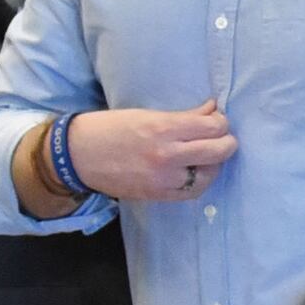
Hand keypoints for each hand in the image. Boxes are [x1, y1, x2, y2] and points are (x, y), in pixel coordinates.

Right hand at [68, 105, 236, 202]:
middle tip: (220, 135)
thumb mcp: (145, 114)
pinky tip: (196, 171)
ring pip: (211, 173)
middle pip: (220, 150)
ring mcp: (164, 179)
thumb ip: (182, 116)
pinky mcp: (159, 195)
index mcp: (163, 128)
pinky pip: (193, 191)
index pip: (213, 126)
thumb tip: (212, 109)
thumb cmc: (110, 128)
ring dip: (215, 162)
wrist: (78, 156)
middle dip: (226, 140)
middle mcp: (168, 155)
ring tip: (207, 154)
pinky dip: (201, 180)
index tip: (215, 117)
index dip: (221, 121)